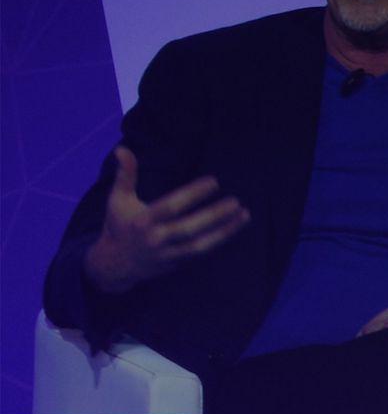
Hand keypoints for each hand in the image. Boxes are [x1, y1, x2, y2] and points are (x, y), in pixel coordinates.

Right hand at [83, 146, 249, 294]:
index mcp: (143, 221)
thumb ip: (126, 174)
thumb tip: (122, 148)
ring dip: (225, 231)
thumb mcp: (118, 199)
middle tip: (236, 201)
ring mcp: (168, 254)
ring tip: (244, 215)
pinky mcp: (178, 263)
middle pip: (189, 228)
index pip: (171, 207)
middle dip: (214, 216)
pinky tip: (236, 226)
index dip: (193, 194)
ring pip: (201, 244)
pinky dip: (220, 240)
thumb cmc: (119, 225)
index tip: (214, 181)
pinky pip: (203, 252)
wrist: (116, 265)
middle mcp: (156, 239)